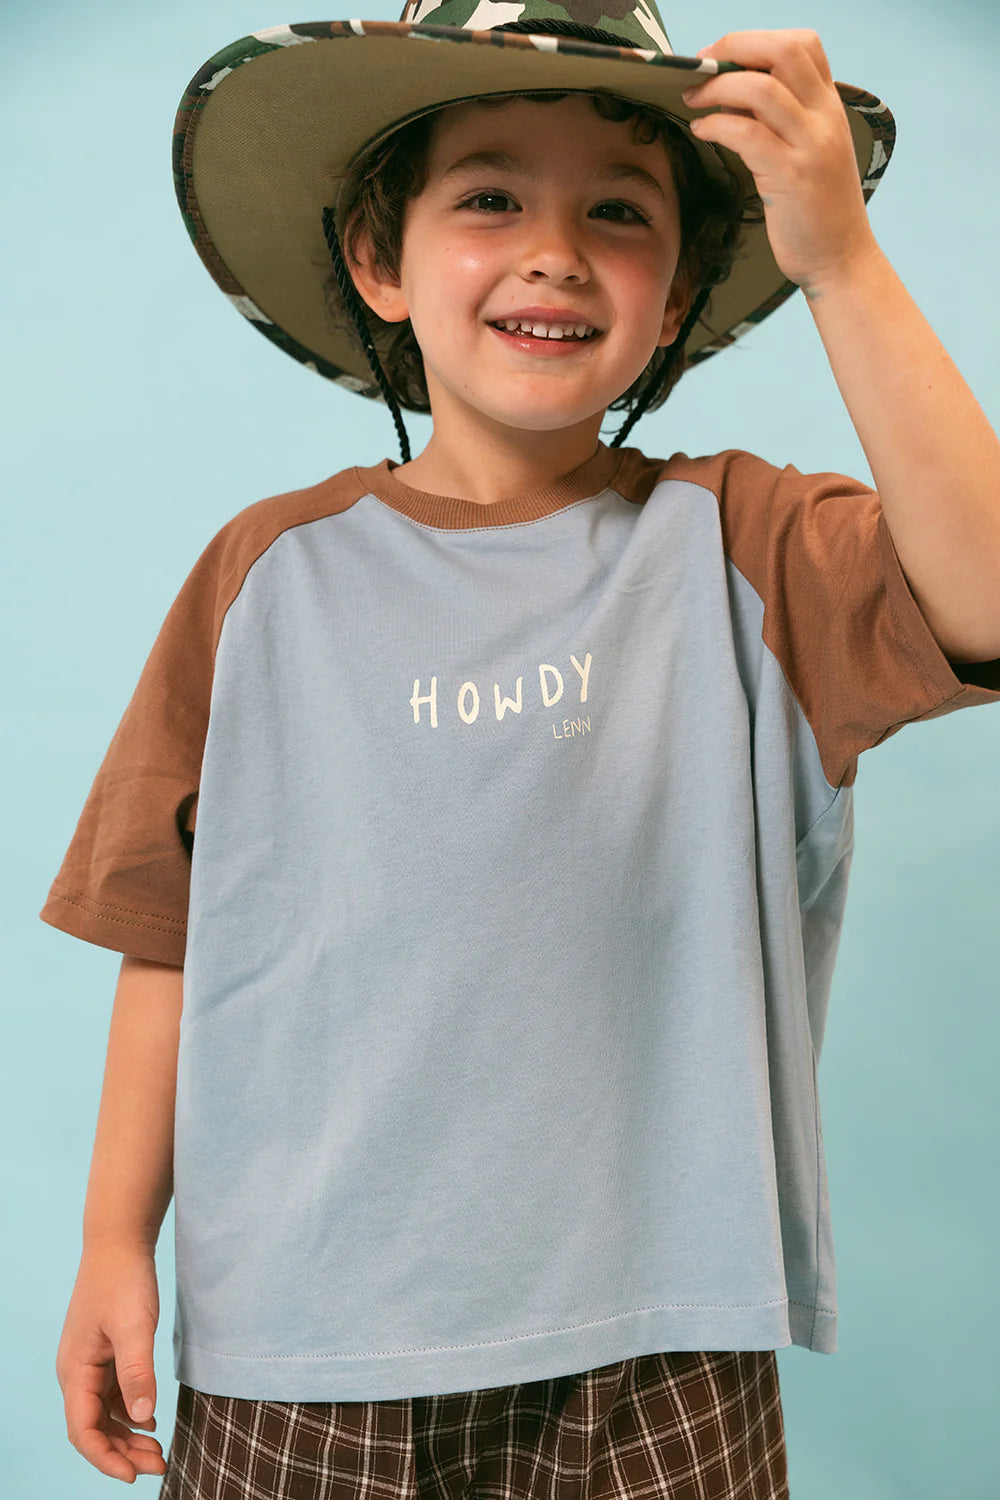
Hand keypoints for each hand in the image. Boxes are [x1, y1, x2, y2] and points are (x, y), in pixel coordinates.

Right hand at [55, 1241, 167, 1483]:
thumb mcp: (134, 1326)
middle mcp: (77, 1373)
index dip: (106, 1459)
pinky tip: (151, 1421)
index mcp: (75, 1371)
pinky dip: (130, 1414)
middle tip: (159, 1466)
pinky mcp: (104, 1355)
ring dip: (127, 1436)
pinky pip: (112, 1396)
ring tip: (158, 1451)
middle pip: (93, 1429)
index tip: (133, 1477)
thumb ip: (138, 1372)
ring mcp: (89, 1364)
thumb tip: (142, 1419)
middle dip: (122, 1453)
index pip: (83, 1431)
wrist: (119, 1243)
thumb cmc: (124, 1281)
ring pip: (103, 1415)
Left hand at [681, 29, 879, 293]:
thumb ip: (780, 120)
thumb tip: (731, 92)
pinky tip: (702, 131)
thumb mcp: (808, 152)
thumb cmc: (816, 210)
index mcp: (830, 106)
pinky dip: (716, 125)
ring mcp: (810, 146)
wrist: (841, 258)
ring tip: (693, 100)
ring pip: (761, 88)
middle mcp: (825, 118)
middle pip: (783, 51)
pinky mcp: (790, 177)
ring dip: (716, 87)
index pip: (804, 43)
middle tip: (701, 66)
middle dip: (733, 48)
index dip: (756, 39)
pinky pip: (747, 134)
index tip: (722, 56)